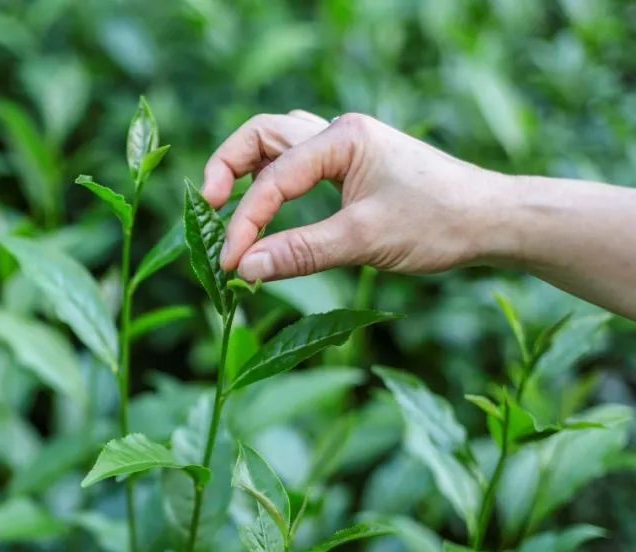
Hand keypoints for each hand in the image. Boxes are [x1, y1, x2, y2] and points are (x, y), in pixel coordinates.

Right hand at [201, 112, 510, 281]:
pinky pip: (297, 164)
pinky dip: (273, 182)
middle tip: (209, 207)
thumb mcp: (363, 241)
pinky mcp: (352, 166)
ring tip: (226, 206)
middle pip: (261, 135)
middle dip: (228, 168)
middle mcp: (339, 132)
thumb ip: (299, 253)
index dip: (245, 223)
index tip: (230, 264)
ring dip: (248, 171)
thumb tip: (245, 271)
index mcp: (342, 138)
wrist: (492, 220)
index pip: (273, 179)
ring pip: (277, 145)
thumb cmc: (437, 223)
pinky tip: (266, 208)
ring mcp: (345, 146)